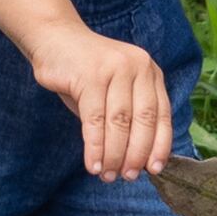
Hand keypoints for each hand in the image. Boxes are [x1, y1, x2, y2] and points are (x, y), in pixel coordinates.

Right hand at [26, 21, 173, 183]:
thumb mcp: (115, 91)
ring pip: (119, 123)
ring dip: (114, 155)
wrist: (54, 38)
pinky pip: (95, 120)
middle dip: (136, 155)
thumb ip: (128, 118)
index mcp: (149, 72)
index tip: (153, 170)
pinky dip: (95, 147)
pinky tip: (93, 164)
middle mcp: (138, 67)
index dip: (159, 146)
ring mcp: (114, 69)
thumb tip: (137, 162)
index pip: (162, 115)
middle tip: (127, 177)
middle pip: (143, 121)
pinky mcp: (90, 75)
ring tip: (108, 175)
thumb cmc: (86, 73)